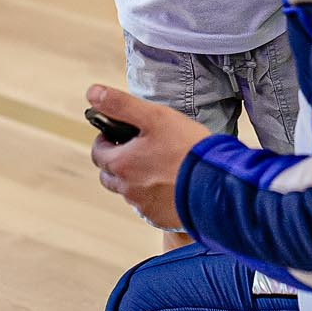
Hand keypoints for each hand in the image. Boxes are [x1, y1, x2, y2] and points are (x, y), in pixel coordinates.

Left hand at [87, 83, 208, 230]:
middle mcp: (128, 190)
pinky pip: (150, 206)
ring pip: (130, 191)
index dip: (106, 141)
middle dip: (118, 162)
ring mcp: (144, 206)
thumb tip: (93, 92)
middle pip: (109, 176)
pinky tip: (173, 184)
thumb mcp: (154, 116)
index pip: (97, 153)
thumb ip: (121, 104)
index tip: (119, 136)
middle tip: (140, 149)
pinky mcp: (161, 218)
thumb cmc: (187, 148)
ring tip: (161, 164)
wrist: (218, 184)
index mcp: (122, 165)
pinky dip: (155, 196)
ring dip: (137, 179)